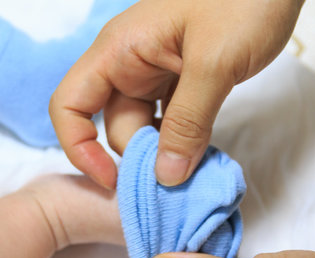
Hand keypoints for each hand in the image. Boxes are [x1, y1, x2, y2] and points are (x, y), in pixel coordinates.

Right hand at [50, 0, 303, 188]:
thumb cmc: (244, 0)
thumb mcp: (214, 62)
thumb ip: (188, 122)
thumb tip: (165, 178)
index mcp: (119, 51)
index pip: (69, 105)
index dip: (79, 148)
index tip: (113, 181)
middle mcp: (129, 63)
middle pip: (114, 125)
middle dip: (139, 157)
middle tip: (178, 182)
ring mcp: (156, 71)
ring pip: (144, 126)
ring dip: (164, 153)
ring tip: (193, 172)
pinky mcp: (182, 78)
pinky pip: (170, 119)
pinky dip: (181, 140)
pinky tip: (199, 153)